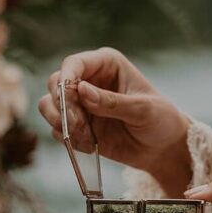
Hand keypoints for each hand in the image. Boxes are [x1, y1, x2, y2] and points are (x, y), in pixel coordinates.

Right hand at [38, 47, 192, 196]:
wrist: (163, 149)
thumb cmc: (160, 120)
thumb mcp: (143, 110)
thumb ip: (113, 102)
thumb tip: (82, 91)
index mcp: (106, 64)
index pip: (74, 63)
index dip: (66, 77)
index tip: (67, 97)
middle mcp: (89, 80)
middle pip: (55, 83)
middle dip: (62, 105)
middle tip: (79, 125)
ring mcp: (81, 104)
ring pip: (49, 106)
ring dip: (61, 123)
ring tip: (85, 137)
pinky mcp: (77, 125)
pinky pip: (58, 130)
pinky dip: (69, 139)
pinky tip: (91, 146)